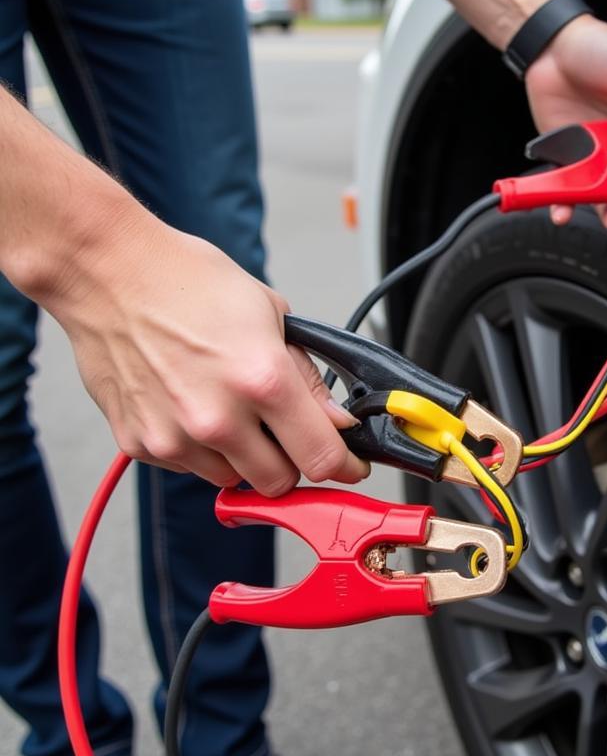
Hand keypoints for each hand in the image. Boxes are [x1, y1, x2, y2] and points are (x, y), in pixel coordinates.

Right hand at [49, 215, 367, 495]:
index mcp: (262, 379)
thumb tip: (335, 421)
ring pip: (232, 479)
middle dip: (292, 461)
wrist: (109, 272)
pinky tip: (192, 404)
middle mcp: (218, 417)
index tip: (347, 465)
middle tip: (286, 432)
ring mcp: (175, 436)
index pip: (321, 457)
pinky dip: (200, 448)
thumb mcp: (272, 314)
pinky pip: (188, 467)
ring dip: (243, 457)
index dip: (343, 466)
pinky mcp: (140, 444)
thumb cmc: (188, 282)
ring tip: (230, 407)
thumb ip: (308, 378)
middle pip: (278, 483)